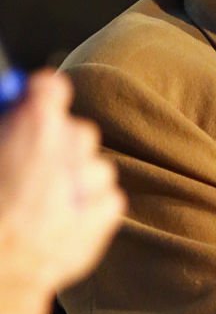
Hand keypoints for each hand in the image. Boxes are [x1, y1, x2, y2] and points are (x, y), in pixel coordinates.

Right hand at [0, 70, 125, 300]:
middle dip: (57, 147)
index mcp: (35, 122)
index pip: (49, 87)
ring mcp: (94, 177)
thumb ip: (4, 126)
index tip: (29, 111)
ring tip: (41, 208)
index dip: (38, 99)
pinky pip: (105, 198)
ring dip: (75, 181)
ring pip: (93, 167)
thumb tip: (11, 114)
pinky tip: (59, 226)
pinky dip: (88, 209)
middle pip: (76, 131)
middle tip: (29, 172)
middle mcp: (72, 141)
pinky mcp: (107, 211)